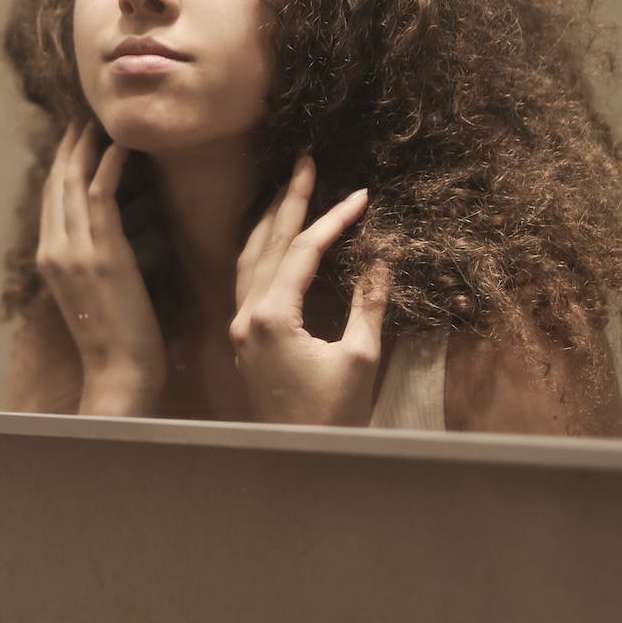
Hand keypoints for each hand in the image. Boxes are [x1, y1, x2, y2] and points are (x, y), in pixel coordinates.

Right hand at [35, 122, 166, 415]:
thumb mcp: (90, 293)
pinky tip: (120, 147)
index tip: (73, 139)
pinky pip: (101, 197)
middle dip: (68, 149)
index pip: (50, 199)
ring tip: (100, 124)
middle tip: (83, 119)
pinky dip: (108, 167)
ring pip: (74, 185)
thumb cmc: (114, 340)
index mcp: (48, 259)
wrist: (119, 370)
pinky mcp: (102, 253)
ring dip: (86, 149)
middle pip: (56, 185)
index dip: (61, 165)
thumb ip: (88, 260)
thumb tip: (103, 235)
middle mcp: (53, 250)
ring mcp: (74, 251)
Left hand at [230, 156, 390, 426]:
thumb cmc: (331, 416)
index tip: (361, 195)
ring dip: (270, 222)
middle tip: (306, 163)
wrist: (298, 459)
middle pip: (266, 245)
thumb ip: (367, 304)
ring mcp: (242, 328)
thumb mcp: (359, 359)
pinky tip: (274, 240)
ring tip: (290, 190)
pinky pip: (248, 280)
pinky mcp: (246, 339)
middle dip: (289, 202)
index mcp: (271, 318)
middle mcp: (247, 316)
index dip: (332, 220)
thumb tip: (379, 258)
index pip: (301, 251)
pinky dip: (262, 251)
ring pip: (250, 260)